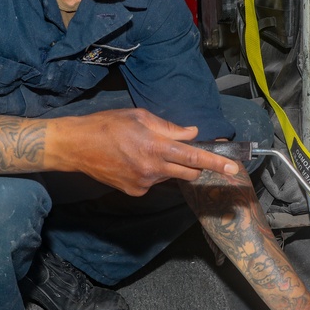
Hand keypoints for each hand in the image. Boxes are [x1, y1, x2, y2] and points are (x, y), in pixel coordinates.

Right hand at [50, 108, 238, 195]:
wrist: (76, 146)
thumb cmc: (107, 125)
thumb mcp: (140, 117)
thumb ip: (170, 127)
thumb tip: (192, 134)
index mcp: (156, 146)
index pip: (194, 158)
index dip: (215, 163)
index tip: (233, 169)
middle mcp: (153, 168)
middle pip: (189, 173)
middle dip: (196, 167)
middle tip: (189, 154)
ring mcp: (144, 183)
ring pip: (170, 176)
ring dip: (168, 165)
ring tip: (144, 150)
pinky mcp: (135, 192)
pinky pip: (154, 182)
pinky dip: (152, 172)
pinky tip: (134, 161)